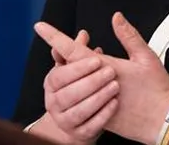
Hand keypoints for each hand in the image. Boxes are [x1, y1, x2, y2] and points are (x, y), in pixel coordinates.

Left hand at [35, 13, 168, 144]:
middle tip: (71, 47)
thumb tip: (116, 17)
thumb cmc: (157, 89)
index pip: (72, 49)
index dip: (55, 37)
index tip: (40, 27)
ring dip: (74, 76)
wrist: (163, 121)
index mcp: (106, 67)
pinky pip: (82, 103)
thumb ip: (128, 36)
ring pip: (72, 86)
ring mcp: (95, 102)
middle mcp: (95, 85)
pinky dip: (83, 92)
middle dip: (65, 56)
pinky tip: (92, 89)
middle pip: (68, 67)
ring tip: (84, 70)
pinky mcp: (99, 116)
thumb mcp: (146, 57)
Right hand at [42, 29, 119, 144]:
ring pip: (78, 110)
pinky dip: (103, 114)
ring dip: (98, 97)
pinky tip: (114, 103)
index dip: (77, 66)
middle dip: (90, 80)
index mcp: (53, 82)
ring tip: (114, 86)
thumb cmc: (88, 85)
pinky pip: (90, 126)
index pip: (59, 73)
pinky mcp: (79, 133)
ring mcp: (65, 119)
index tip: (96, 57)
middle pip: (67, 92)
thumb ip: (80, 50)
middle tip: (110, 70)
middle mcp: (54, 101)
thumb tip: (82, 34)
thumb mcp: (85, 67)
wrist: (90, 117)